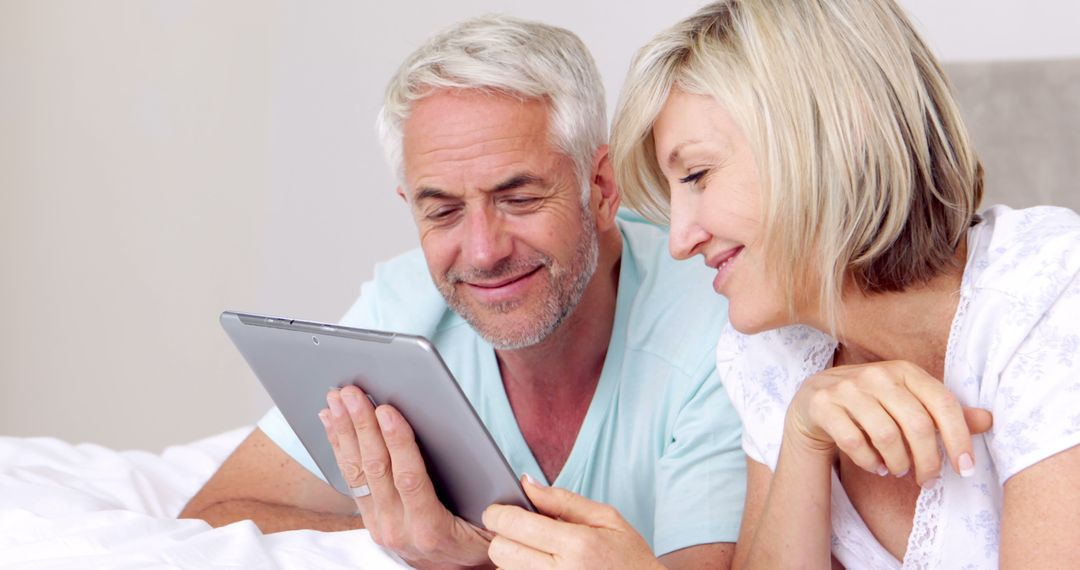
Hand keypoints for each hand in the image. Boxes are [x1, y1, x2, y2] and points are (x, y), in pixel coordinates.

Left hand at [320, 386, 493, 567]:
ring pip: (357, 474)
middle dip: (362, 427)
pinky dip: (339, 448)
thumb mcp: (492, 523)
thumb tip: (479, 453)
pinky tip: (331, 424)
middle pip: (376, 470)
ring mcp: (379, 526)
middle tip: (352, 394)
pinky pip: (350, 480)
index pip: (410, 479)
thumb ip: (489, 494)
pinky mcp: (370, 520)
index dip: (398, 442)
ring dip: (344, 433)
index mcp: (431, 529)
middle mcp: (398, 529)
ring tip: (336, 401)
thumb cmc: (479, 543)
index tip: (387, 410)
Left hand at [483, 476, 661, 569]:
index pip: (513, 524)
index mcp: (576, 544)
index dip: (497, 513)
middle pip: (500, 550)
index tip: (498, 510)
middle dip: (504, 536)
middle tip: (521, 532)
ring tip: (538, 553)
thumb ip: (563, 500)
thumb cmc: (629, 558)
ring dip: (513, 559)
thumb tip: (526, 483)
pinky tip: (541, 565)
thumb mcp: (606, 519)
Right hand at [785, 360, 993, 485]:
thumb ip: (945, 412)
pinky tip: (876, 466)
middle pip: (917, 424)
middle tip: (927, 479)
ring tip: (899, 471)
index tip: (965, 468)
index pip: (943, 403)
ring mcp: (847, 388)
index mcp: (905, 370)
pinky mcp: (823, 405)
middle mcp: (877, 375)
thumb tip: (989, 419)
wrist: (815, 402)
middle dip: (928, 460)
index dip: (959, 439)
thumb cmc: (872, 405)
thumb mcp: (909, 403)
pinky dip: (869, 461)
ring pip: (885, 435)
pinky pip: (853, 442)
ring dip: (898, 463)